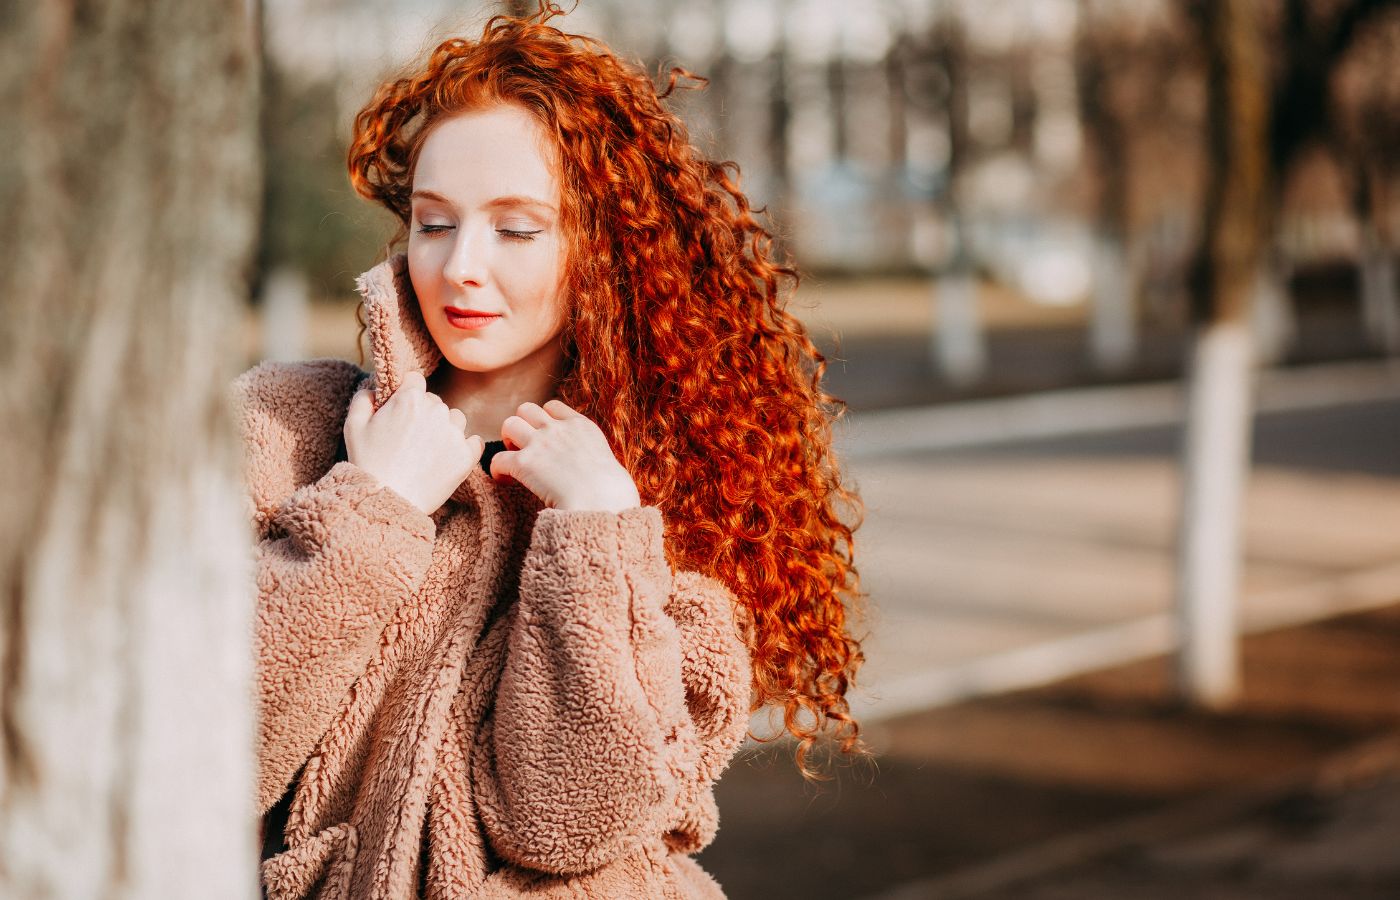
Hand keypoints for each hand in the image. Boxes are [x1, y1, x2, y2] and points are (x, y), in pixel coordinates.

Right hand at [343, 370, 483, 514]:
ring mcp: (454, 433)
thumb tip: (375, 388)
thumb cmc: (368, 464)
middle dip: (424, 414)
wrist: (389, 501)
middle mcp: (436, 410)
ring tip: (426, 450)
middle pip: (435, 401)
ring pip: (455, 419)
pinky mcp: (467, 455)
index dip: (407, 393)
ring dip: (445, 429)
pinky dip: (464, 447)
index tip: (402, 410)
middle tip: (409, 438)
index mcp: (410, 398)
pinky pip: (474, 441)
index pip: (415, 380)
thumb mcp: (353, 426)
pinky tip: (447, 458)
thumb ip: (364, 398)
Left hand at [491, 400, 641, 512]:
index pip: (552, 407)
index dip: (544, 421)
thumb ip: (591, 455)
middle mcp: (558, 429)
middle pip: (526, 409)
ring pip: (508, 424)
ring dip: (507, 441)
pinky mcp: (524, 464)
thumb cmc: (613, 493)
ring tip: (514, 460)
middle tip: (525, 448)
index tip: (545, 439)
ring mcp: (540, 443)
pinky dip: (498, 470)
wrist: (603, 502)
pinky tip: (505, 481)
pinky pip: (498, 458)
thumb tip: (588, 468)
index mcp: (580, 426)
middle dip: (522, 426)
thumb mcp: (607, 461)